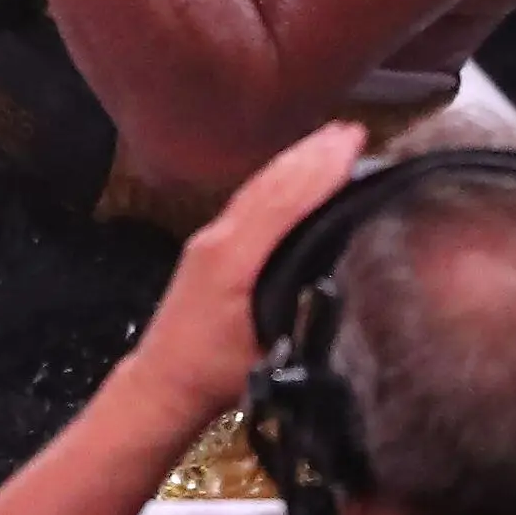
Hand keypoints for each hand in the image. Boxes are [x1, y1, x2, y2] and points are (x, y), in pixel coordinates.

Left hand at [124, 121, 368, 419]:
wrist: (162, 384)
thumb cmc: (213, 375)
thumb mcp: (268, 351)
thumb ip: (300, 313)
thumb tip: (344, 281)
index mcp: (231, 258)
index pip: (281, 201)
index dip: (318, 170)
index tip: (353, 142)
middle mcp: (218, 237)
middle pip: (268, 184)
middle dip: (311, 154)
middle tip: (353, 130)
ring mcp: (210, 238)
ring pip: (258, 188)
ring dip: (295, 162)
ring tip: (332, 140)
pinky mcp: (210, 247)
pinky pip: (249, 201)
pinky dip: (278, 181)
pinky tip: (296, 176)